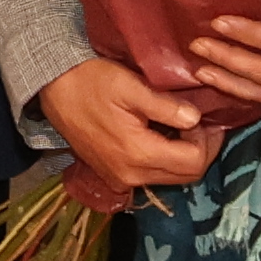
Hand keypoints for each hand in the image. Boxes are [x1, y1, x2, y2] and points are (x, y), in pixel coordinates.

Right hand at [38, 54, 217, 198]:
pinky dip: (164, 159)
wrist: (54, 88)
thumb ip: (165, 107)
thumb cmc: (92, 81)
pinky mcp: (112, 175)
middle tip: (201, 123)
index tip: (203, 117)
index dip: (207, 141)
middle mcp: (131, 176)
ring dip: (183, 156)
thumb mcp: (131, 87)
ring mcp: (120, 179)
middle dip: (200, 151)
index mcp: (138, 154)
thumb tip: (195, 119)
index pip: (193, 162)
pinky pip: (151, 175)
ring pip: (169, 177)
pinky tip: (162, 134)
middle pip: (185, 176)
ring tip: (183, 126)